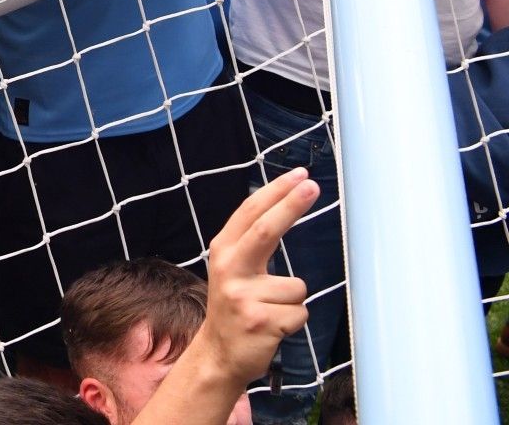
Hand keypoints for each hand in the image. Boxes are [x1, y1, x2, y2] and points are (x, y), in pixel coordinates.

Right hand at [195, 168, 317, 384]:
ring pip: (297, 286)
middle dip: (290, 205)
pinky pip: (300, 312)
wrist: (218, 354)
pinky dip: (293, 321)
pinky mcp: (260, 320)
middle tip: (312, 186)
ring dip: (292, 301)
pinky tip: (272, 327)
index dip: (276, 192)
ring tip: (271, 311)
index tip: (299, 176)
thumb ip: (251, 241)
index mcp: (223, 251)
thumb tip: (280, 205)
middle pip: (264, 230)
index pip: (250, 213)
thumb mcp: (232, 269)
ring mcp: (243, 296)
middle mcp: (228, 269)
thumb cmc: (236, 306)